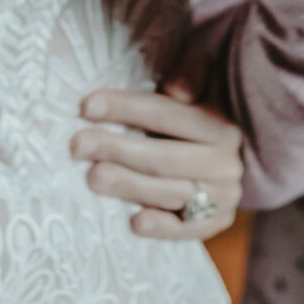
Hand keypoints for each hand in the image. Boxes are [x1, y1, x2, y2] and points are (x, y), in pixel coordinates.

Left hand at [72, 75, 243, 240]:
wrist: (222, 160)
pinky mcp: (217, 222)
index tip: (86, 106)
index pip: (166, 115)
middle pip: (164, 157)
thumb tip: (176, 88)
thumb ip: (188, 74)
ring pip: (170, 193)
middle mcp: (226, 163)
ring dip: (129, 186)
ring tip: (92, 178)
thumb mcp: (197, 89)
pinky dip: (162, 227)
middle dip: (117, 149)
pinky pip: (187, 229)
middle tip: (77, 145)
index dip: (126, 109)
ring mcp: (223, 196)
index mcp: (220, 126)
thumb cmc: (192, 118)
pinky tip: (135, 222)